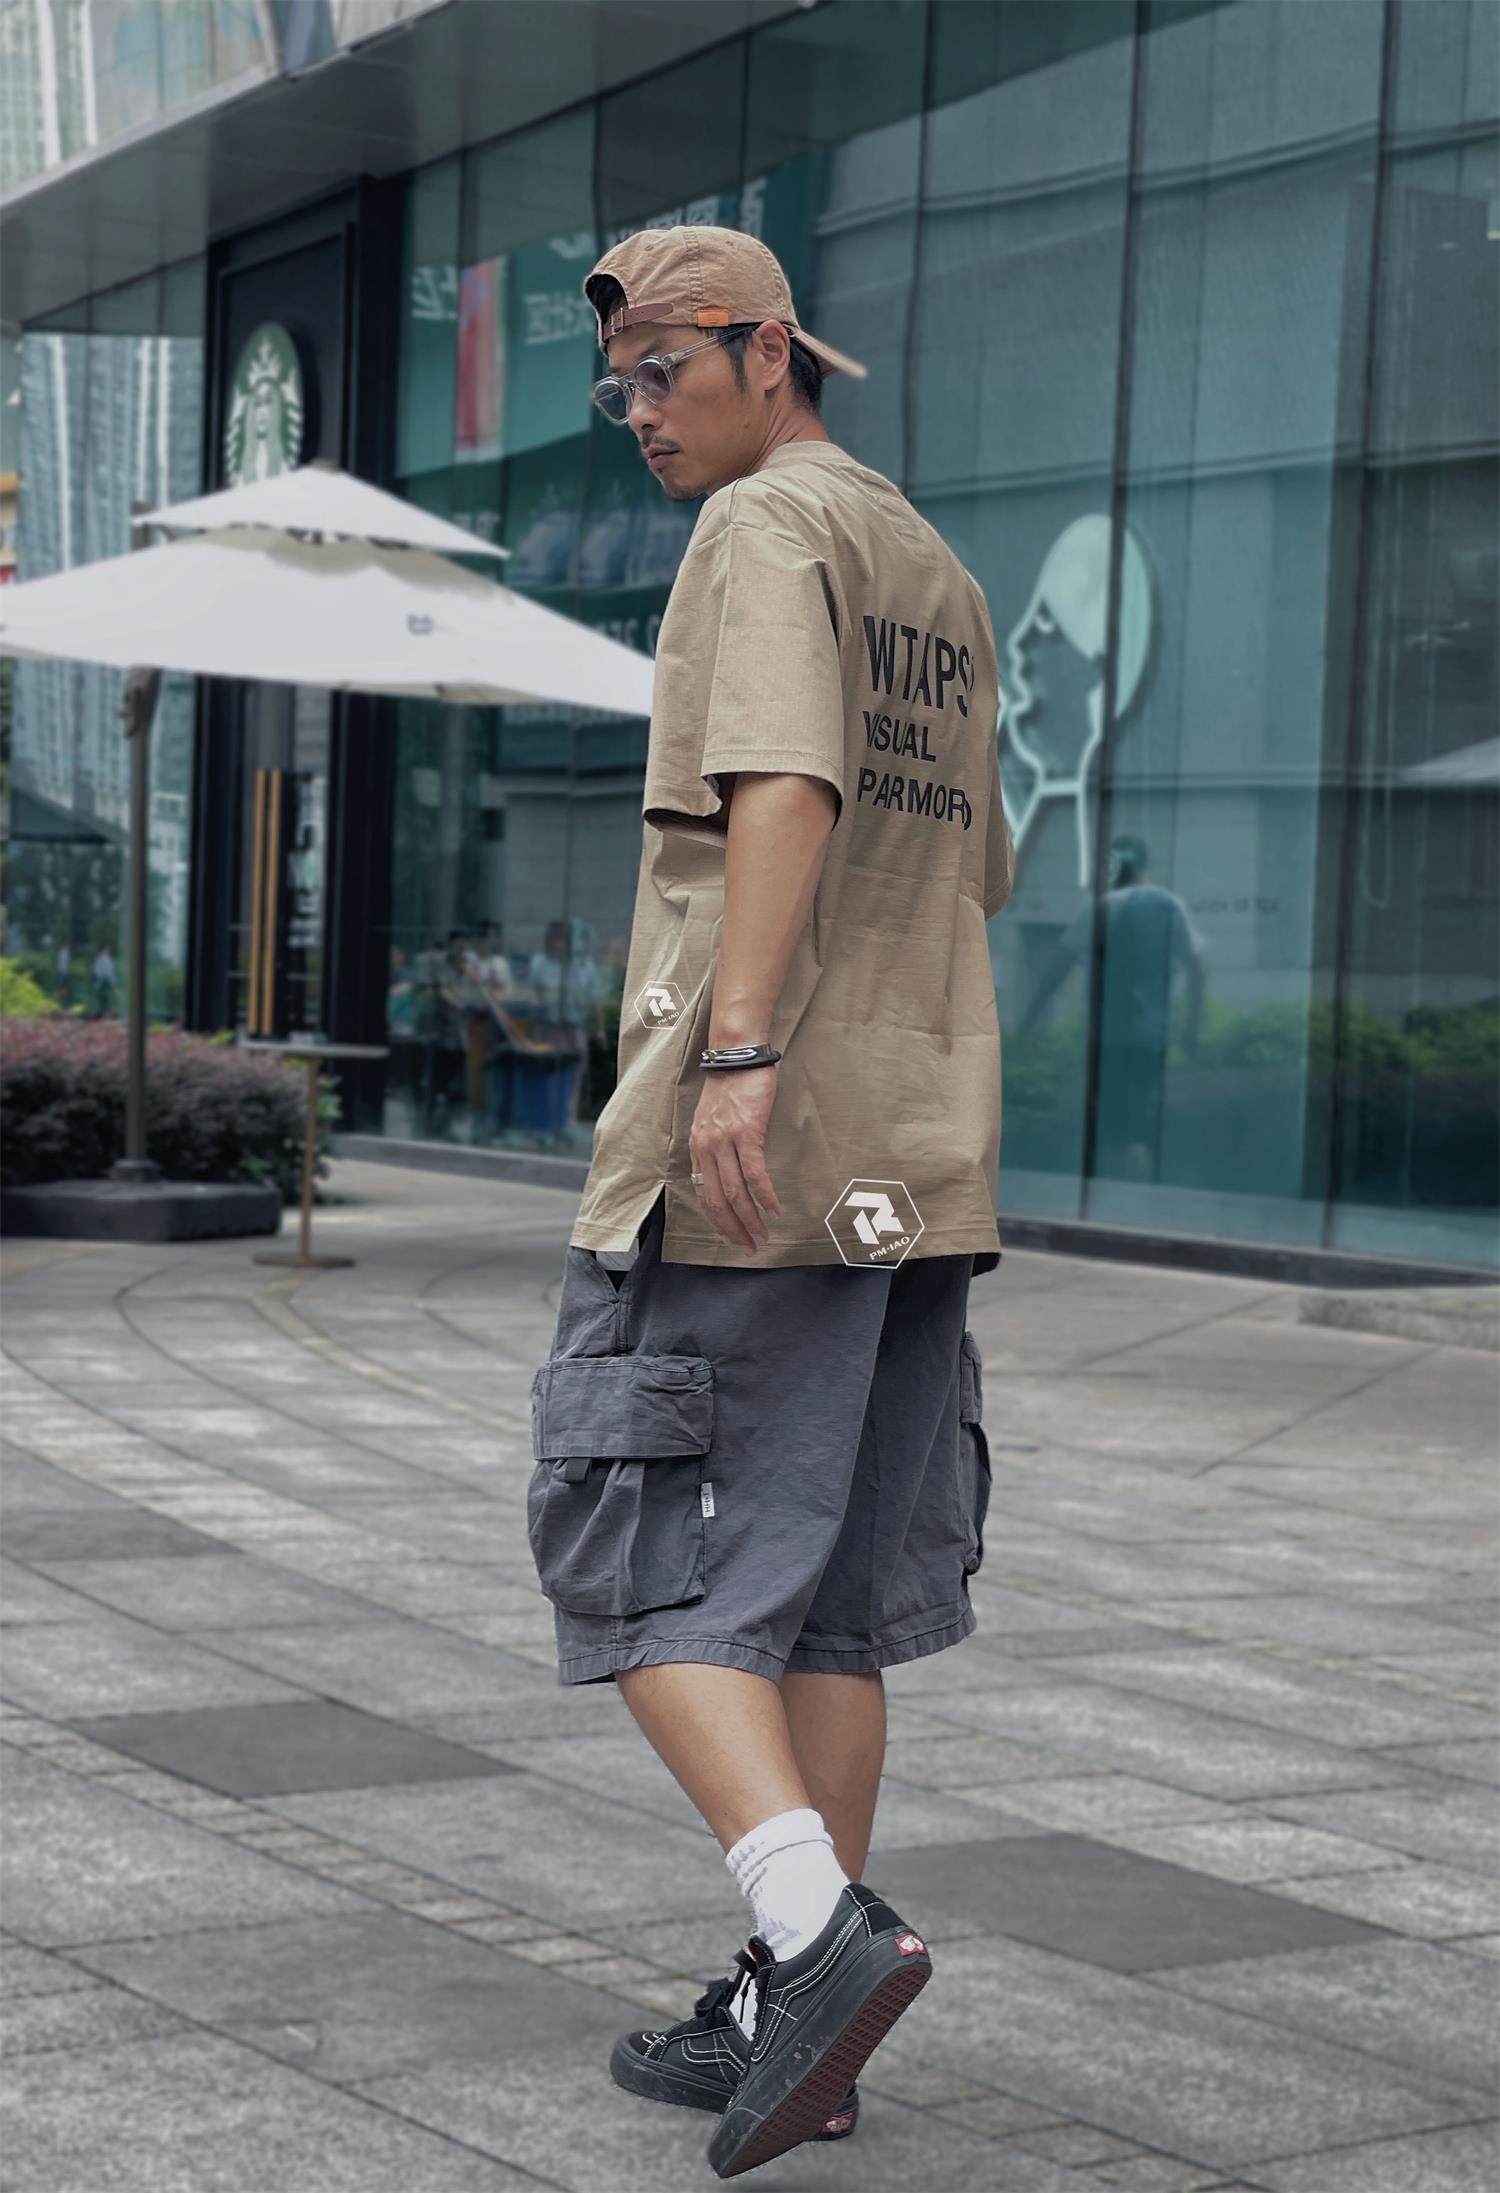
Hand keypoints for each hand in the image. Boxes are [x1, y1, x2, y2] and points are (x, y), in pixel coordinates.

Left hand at [689, 1063, 783, 1250]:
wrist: (737, 1056)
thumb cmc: (731, 1086)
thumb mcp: (712, 1119)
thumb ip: (716, 1145)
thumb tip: (728, 1170)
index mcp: (697, 1147)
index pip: (703, 1194)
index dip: (718, 1221)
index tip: (732, 1237)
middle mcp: (706, 1148)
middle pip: (717, 1200)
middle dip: (733, 1229)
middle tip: (749, 1247)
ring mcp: (725, 1141)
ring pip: (735, 1192)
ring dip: (750, 1219)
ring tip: (763, 1236)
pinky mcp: (746, 1132)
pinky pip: (754, 1173)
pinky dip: (765, 1196)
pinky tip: (775, 1210)